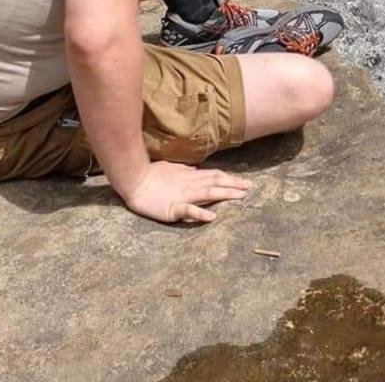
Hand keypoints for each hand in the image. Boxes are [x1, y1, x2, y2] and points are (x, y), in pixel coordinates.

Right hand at [122, 161, 250, 222]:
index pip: (214, 175)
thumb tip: (195, 169)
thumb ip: (184, 169)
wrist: (134, 181)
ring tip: (240, 196)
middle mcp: (190, 184)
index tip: (243, 182)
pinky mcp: (172, 208)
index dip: (230, 178)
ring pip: (208, 193)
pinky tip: (212, 217)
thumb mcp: (171, 168)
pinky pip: (189, 210)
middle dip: (234, 185)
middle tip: (249, 188)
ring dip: (225, 194)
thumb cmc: (150, 174)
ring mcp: (182, 195)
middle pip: (216, 182)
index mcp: (190, 176)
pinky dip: (201, 213)